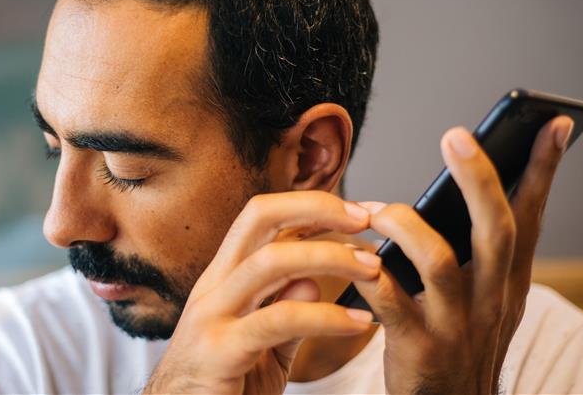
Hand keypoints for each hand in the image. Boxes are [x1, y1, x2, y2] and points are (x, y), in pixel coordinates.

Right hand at [143, 191, 380, 393]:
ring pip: (270, 261)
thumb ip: (286, 314)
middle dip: (316, 207)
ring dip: (329, 256)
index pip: (262, 219)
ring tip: (371, 269)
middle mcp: (213, 287)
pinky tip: (357, 322)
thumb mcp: (262, 347)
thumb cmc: (221, 388)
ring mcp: (211, 316)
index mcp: (223, 280)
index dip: (308, 206)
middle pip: (259, 217)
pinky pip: (279, 320)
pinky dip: (326, 316)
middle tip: (365, 219)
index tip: (354, 213)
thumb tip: (312, 281)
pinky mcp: (219, 351)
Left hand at [355, 116, 574, 394]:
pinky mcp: (419, 348)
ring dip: (404, 225)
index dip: (544, 170)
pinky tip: (353, 254)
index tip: (555, 123)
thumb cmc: (460, 342)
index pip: (531, 216)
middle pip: (495, 231)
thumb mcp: (488, 298)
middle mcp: (491, 299)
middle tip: (456, 135)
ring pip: (438, 262)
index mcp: (509, 280)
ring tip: (376, 209)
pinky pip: (390, 300)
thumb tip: (472, 181)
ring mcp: (457, 325)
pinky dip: (369, 272)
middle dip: (478, 179)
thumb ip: (481, 249)